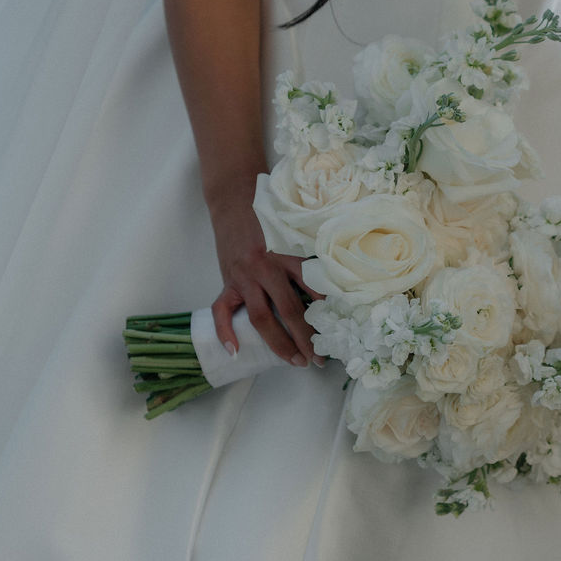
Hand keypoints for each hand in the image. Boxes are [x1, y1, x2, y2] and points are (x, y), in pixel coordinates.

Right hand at [210, 200, 324, 367]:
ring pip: (261, 317)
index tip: (338, 333)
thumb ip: (308, 258)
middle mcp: (267, 267)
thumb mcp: (294, 234)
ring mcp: (244, 276)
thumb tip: (333, 290)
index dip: (326, 314)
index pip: (312, 289)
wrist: (235, 198)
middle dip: (306, 339)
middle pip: (289, 310)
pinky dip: (226, 332)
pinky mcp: (226, 281)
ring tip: (294, 361)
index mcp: (289, 254)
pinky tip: (235, 352)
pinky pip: (222, 311)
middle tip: (319, 360)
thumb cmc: (270, 216)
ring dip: (279, 343)